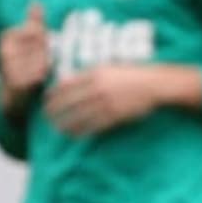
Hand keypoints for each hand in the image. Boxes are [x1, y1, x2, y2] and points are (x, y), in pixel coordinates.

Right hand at [0, 3, 50, 117]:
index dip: (43, 40)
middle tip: (40, 63)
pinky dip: (43, 78)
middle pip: (42, 46)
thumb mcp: (31, 42)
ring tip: (38, 72)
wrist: (14, 99)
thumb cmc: (25, 66)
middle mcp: (6, 51)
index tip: (38, 48)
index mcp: (8, 38)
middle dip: (46, 55)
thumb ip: (34, 23)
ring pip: (43, 60)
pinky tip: (38, 82)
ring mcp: (10, 67)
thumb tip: (36, 3)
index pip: (37, 31)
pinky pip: (40, 75)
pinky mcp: (16, 82)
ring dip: (46, 67)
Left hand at [44, 66, 162, 135]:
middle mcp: (98, 87)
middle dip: (54, 110)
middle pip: (68, 101)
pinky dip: (81, 131)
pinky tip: (74, 134)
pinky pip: (93, 125)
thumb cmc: (132, 74)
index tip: (45, 100)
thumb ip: (89, 73)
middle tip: (46, 117)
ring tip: (57, 128)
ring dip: (65, 123)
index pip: (65, 85)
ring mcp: (106, 102)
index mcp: (95, 73)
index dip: (52, 94)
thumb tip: (67, 80)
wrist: (155, 84)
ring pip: (78, 116)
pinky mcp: (115, 115)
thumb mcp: (110, 68)